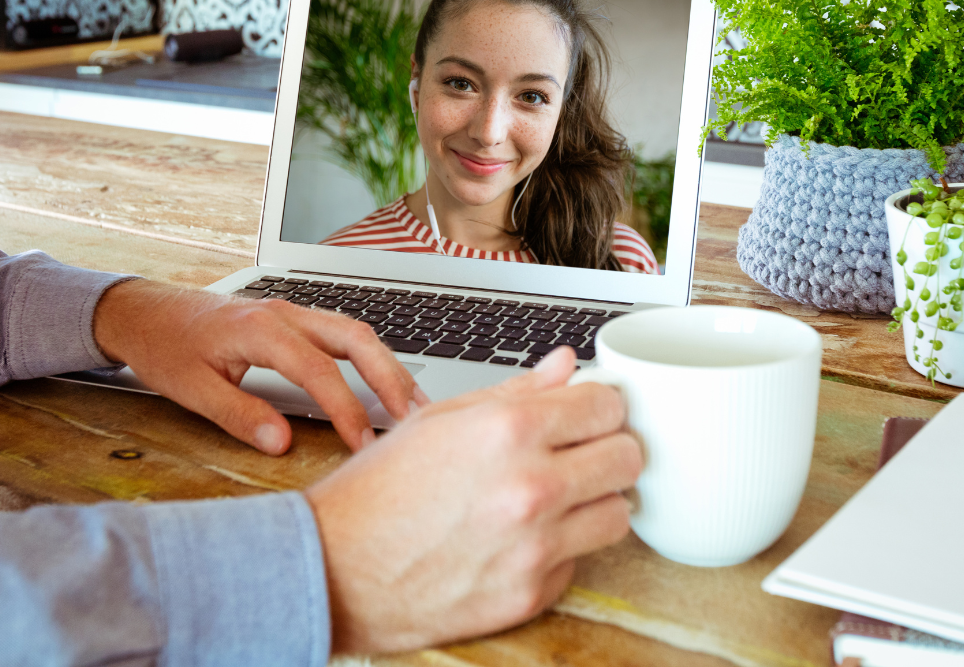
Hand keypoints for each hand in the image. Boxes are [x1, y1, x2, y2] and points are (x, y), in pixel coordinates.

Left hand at [92, 279, 424, 453]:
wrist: (146, 312)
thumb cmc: (166, 348)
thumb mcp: (192, 389)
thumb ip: (239, 415)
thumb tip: (283, 444)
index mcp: (260, 329)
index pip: (319, 370)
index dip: (347, 408)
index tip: (365, 443)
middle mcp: (285, 313)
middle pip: (356, 339)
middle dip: (391, 378)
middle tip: (415, 418)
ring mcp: (293, 312)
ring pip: (356, 333)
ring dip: (388, 366)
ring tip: (414, 404)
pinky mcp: (294, 319)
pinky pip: (344, 333)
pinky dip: (371, 358)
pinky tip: (384, 381)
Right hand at [305, 347, 642, 653]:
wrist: (335, 567)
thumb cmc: (380, 490)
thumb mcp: (442, 420)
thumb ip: (517, 392)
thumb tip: (567, 367)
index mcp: (509, 431)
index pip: (608, 405)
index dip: (602, 405)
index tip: (591, 413)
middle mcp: (530, 487)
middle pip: (629, 457)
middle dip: (610, 449)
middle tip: (585, 452)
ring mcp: (534, 546)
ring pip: (619, 514)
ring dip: (596, 502)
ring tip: (560, 498)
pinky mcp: (530, 595)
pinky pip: (579, 562)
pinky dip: (562, 550)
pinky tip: (525, 538)